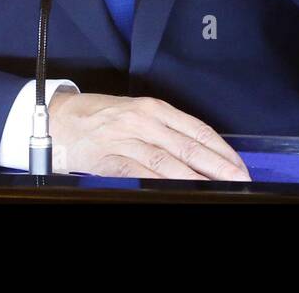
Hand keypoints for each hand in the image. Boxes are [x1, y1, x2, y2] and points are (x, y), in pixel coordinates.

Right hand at [47, 88, 251, 179]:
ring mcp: (127, 139)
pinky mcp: (111, 157)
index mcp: (155, 108)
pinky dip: (161, 183)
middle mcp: (144, 120)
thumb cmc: (101, 117)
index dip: (221, 150)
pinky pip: (141, 173)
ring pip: (168, 161)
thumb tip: (199, 154)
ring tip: (216, 189)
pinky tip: (178, 191)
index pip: (197, 130)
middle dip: (217, 166)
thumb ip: (166, 130)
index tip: (239, 165)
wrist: (60, 119)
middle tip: (238, 179)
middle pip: (188, 146)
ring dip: (195, 178)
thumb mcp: (137, 114)